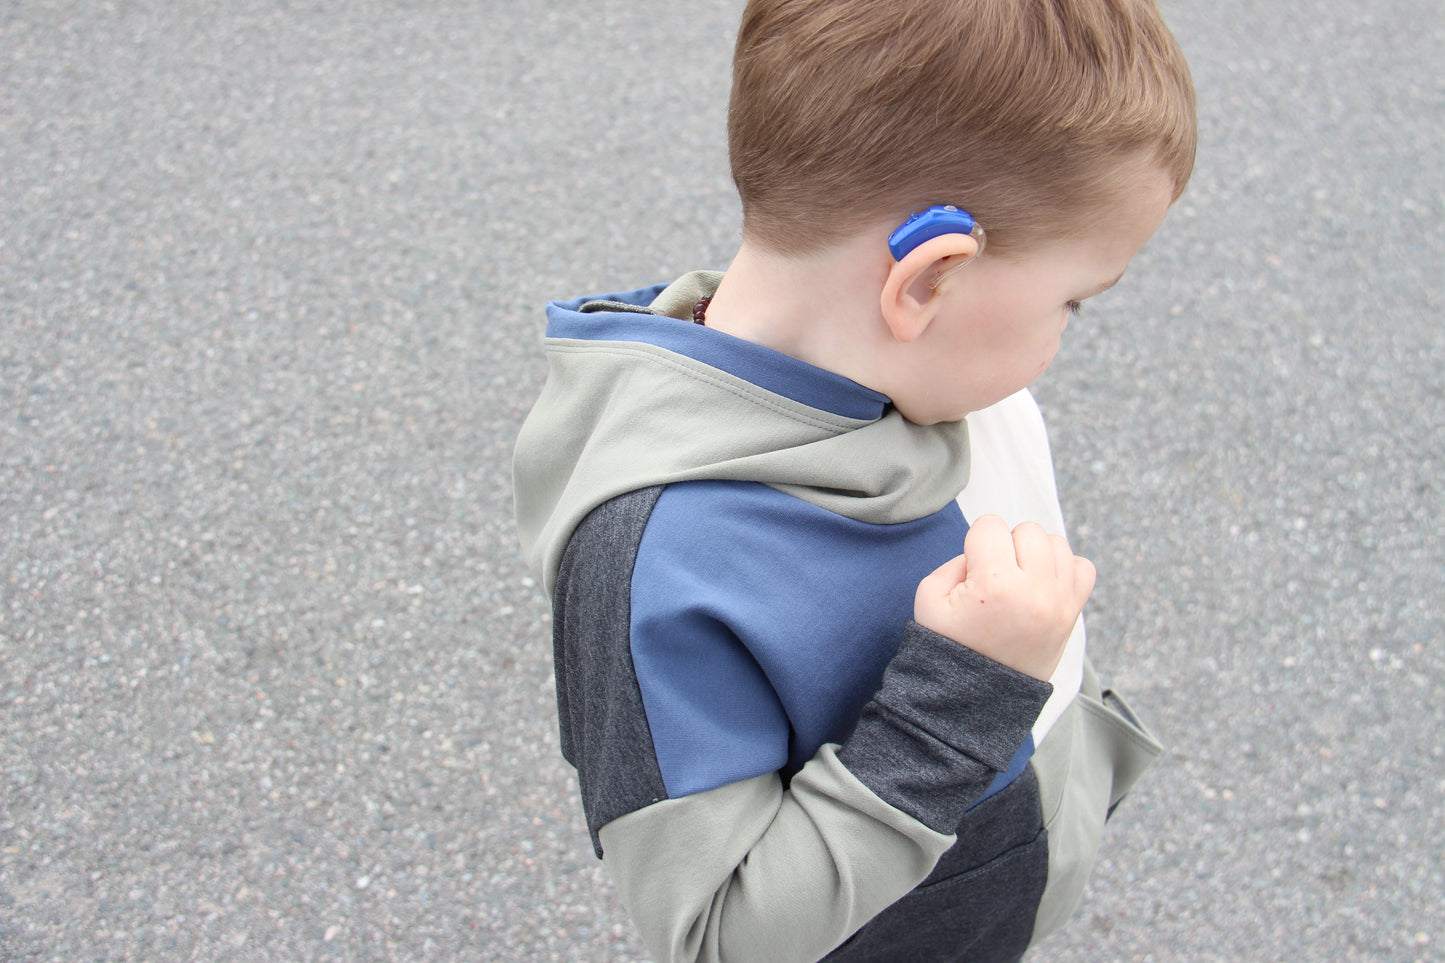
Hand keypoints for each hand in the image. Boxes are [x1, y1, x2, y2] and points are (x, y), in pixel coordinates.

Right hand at [914, 515, 1094, 680]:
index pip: (991, 525)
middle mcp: (1033, 590)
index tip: (973, 569)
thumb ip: (954, 562)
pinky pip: (1083, 567)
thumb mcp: (929, 599)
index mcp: (994, 584)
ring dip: (1036, 554)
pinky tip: (1042, 585)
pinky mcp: (1072, 614)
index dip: (976, 542)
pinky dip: (1064, 569)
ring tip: (1019, 580)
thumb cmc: (950, 647)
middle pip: (1027, 530)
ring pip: (1057, 543)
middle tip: (996, 575)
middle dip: (1007, 545)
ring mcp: (1058, 602)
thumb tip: (987, 550)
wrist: (979, 697)